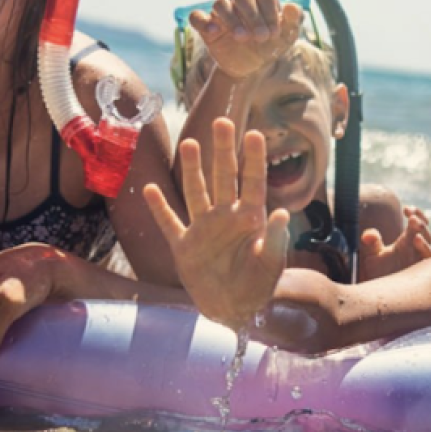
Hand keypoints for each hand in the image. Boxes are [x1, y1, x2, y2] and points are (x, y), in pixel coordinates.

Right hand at [143, 118, 289, 331]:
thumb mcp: (271, 265)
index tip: (254, 133)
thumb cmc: (258, 286)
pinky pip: (169, 223)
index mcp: (249, 219)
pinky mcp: (184, 247)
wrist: (233, 310)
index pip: (252, 183)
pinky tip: (149, 189)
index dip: (253, 159)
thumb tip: (281, 214)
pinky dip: (159, 208)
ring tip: (190, 143)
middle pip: (223, 177)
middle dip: (222, 150)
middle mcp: (225, 217)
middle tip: (221, 121)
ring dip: (192, 169)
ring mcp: (202, 230)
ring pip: (195, 192)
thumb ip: (276, 240)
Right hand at [189, 0, 302, 81]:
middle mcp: (239, 0)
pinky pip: (197, 17)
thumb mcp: (286, 37)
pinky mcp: (207, 27)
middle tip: (261, 37)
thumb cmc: (270, 45)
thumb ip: (293, 21)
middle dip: (253, 16)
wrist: (251, 66)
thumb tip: (293, 7)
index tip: (274, 33)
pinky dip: (204, 22)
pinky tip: (215, 32)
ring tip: (242, 37)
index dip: (269, 12)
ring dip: (231, 19)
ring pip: (220, 3)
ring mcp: (222, 13)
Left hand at [358, 207, 430, 280]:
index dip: (415, 214)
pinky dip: (424, 248)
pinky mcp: (420, 272)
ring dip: (422, 232)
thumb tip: (368, 234)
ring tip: (413, 223)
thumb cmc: (378, 273)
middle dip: (419, 221)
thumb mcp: (372, 256)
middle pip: (424, 231)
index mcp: (407, 241)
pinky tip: (416, 240)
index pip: (416, 223)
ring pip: (428, 243)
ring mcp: (419, 260)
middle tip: (410, 216)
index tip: (406, 208)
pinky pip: (427, 258)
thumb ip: (371, 242)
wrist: (378, 294)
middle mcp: (416, 249)